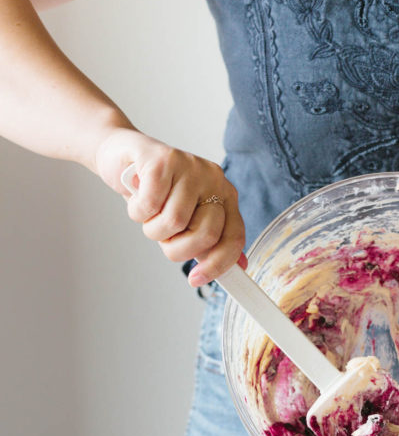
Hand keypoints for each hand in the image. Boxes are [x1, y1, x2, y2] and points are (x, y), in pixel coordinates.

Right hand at [95, 128, 245, 285]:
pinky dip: (137, 211)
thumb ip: (209, 240)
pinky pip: (150, 206)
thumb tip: (239, 267)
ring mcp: (190, 166)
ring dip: (152, 228)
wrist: (121, 155)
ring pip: (174, 222)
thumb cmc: (155, 192)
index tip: (195, 280)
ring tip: (148, 212)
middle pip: (205, 235)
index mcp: (225, 195)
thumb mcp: (186, 220)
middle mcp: (213, 179)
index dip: (216, 265)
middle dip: (176, 247)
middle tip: (163, 235)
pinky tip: (137, 197)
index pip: (233, 238)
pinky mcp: (162, 160)